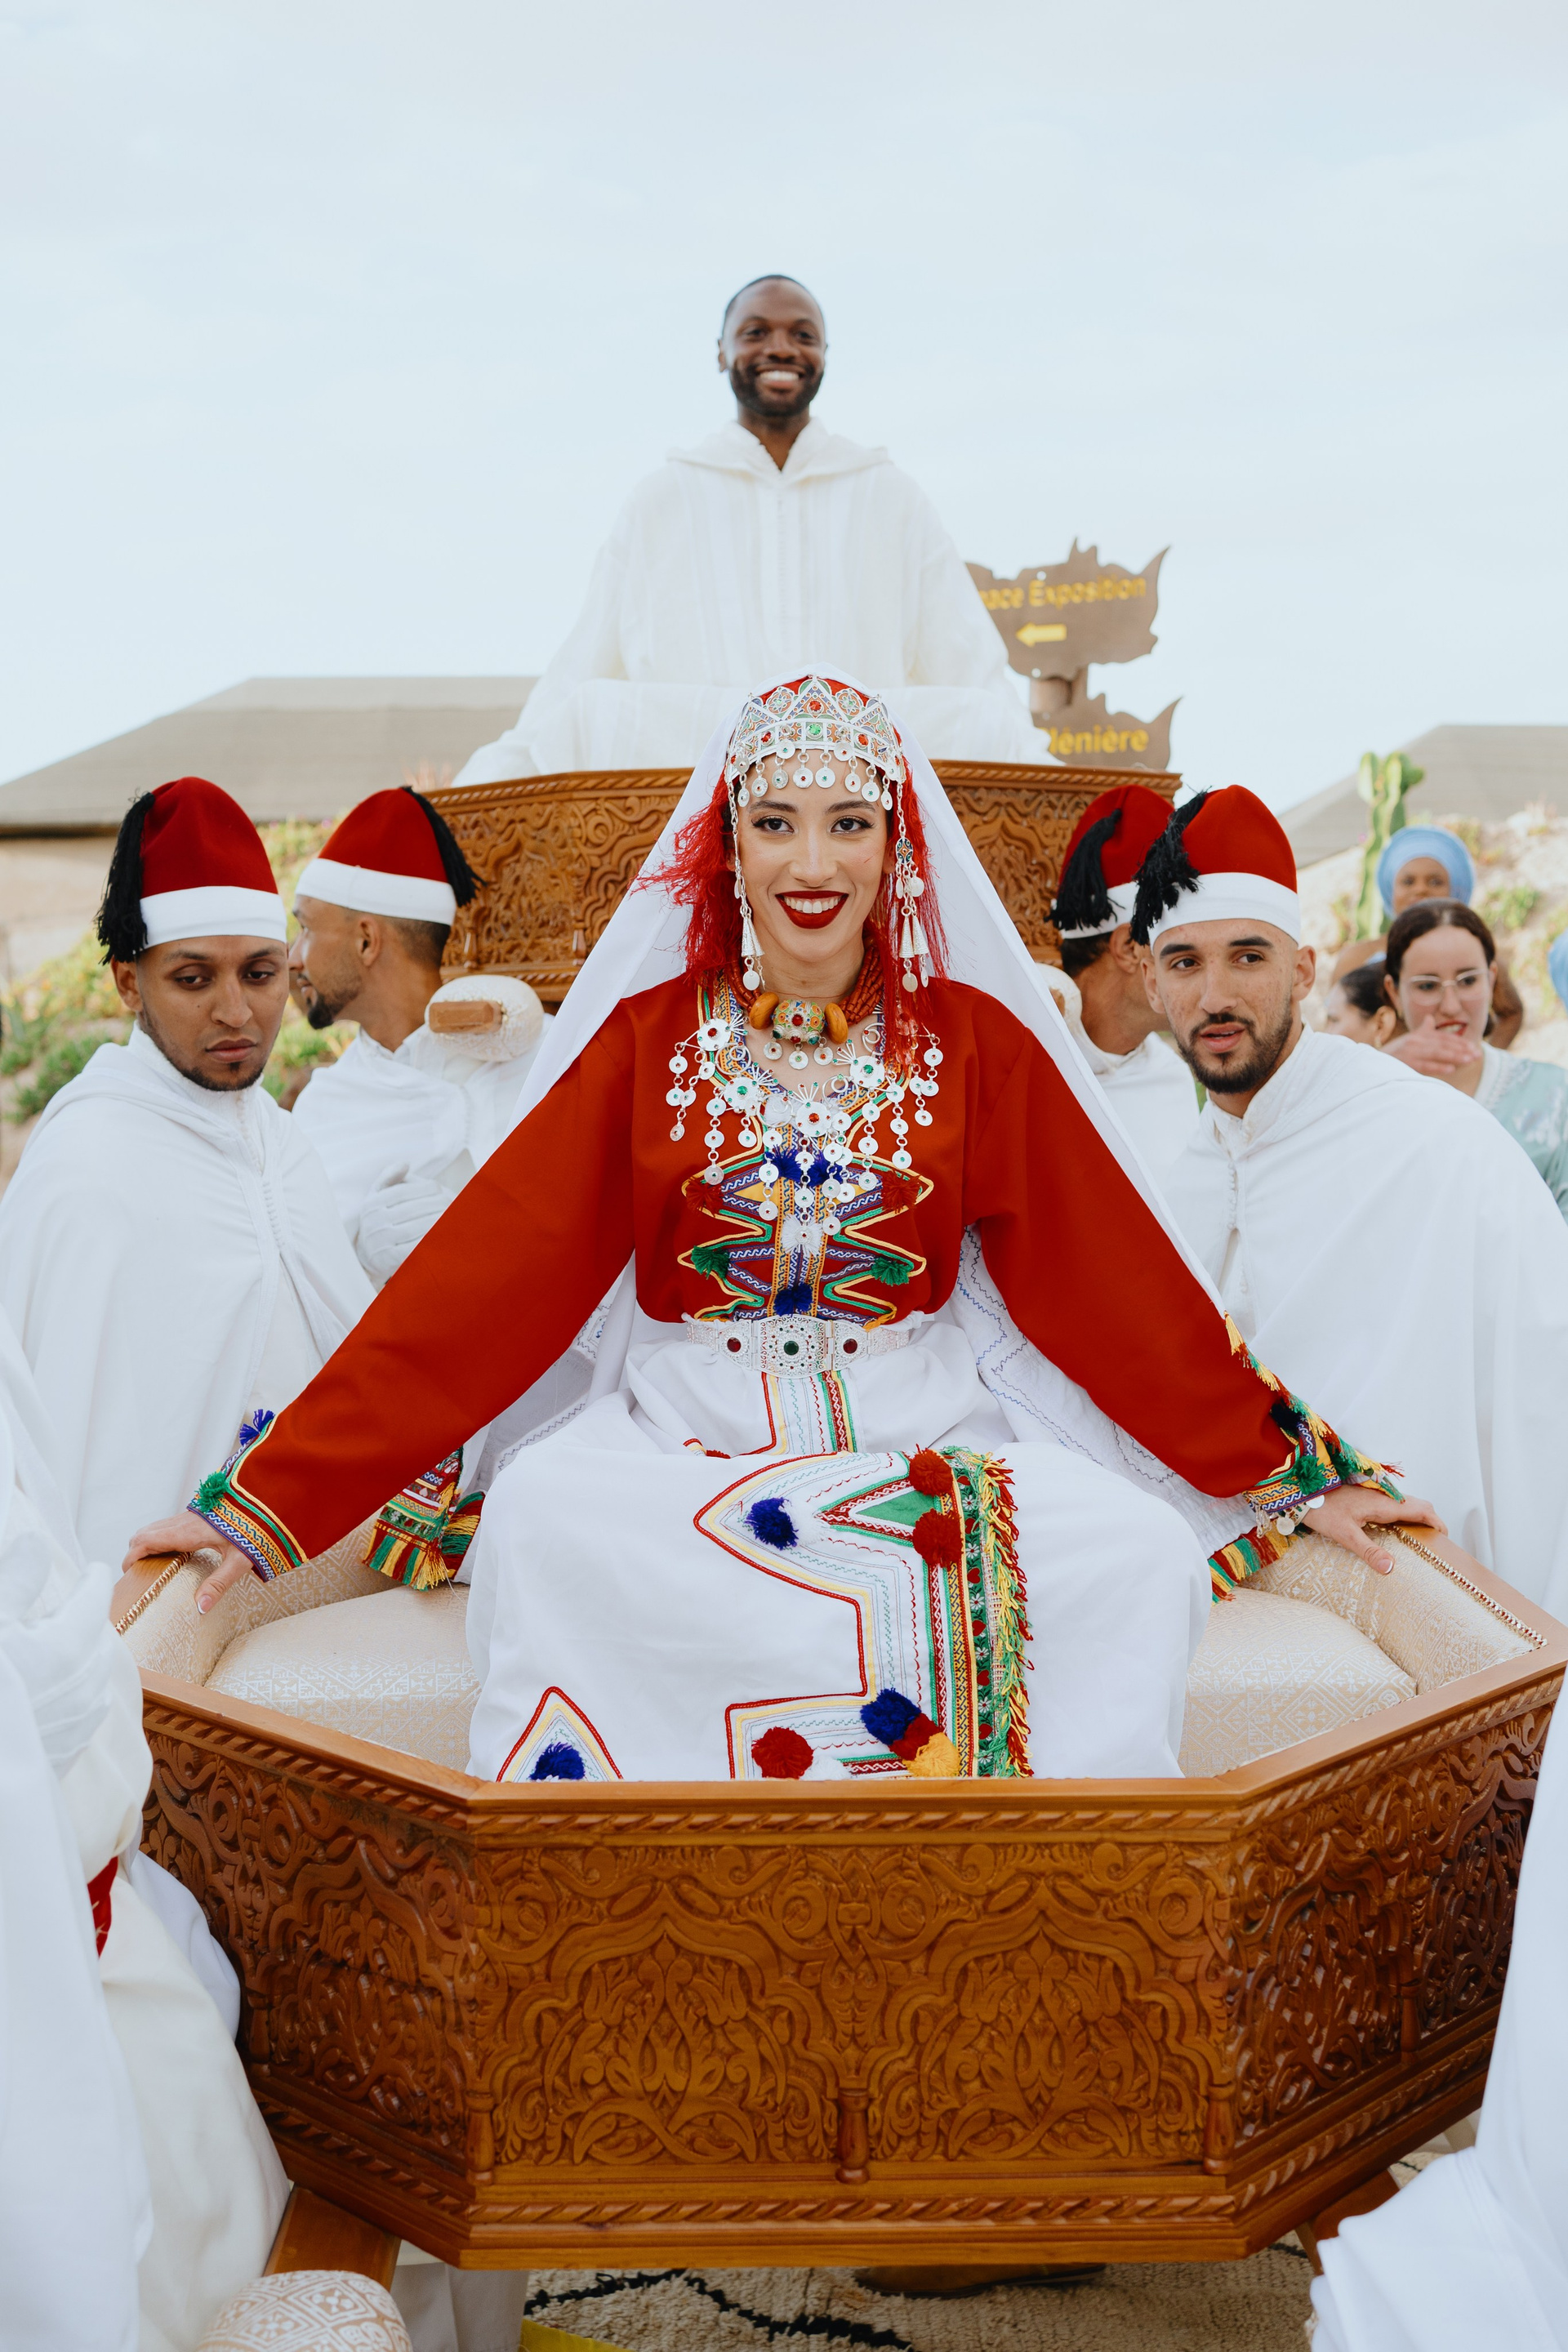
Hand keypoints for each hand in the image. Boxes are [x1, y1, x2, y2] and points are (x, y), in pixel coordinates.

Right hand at [122, 1510, 253, 1614]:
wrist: (265, 1499)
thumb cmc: (254, 1527)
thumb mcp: (238, 1560)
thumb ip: (219, 1584)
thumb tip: (200, 1608)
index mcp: (186, 1532)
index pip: (144, 1541)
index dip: (130, 1558)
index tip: (127, 1576)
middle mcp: (182, 1522)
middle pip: (143, 1534)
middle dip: (135, 1553)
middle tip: (139, 1576)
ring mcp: (187, 1517)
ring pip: (154, 1528)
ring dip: (147, 1545)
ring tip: (153, 1569)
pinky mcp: (195, 1516)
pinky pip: (167, 1527)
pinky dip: (159, 1540)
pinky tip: (173, 1555)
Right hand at [354, 1173, 452, 1286]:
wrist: (367, 1254)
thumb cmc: (379, 1218)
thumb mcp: (378, 1195)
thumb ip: (390, 1176)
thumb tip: (405, 1163)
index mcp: (372, 1204)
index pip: (403, 1191)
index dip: (424, 1188)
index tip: (440, 1188)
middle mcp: (374, 1222)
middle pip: (412, 1209)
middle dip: (436, 1205)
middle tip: (452, 1203)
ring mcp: (381, 1242)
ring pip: (416, 1228)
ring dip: (438, 1221)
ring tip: (453, 1216)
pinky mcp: (390, 1259)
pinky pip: (415, 1248)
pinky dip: (432, 1240)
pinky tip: (444, 1234)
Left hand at [1305, 1484, 1445, 1575]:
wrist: (1303, 1491)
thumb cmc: (1323, 1510)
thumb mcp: (1345, 1534)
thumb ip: (1369, 1551)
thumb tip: (1390, 1568)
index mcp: (1384, 1504)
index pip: (1422, 1509)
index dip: (1438, 1522)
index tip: (1445, 1538)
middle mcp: (1384, 1496)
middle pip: (1418, 1505)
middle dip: (1430, 1521)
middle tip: (1433, 1543)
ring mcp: (1376, 1494)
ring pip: (1405, 1503)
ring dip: (1416, 1518)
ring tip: (1418, 1540)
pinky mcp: (1367, 1496)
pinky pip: (1393, 1504)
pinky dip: (1403, 1515)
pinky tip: (1394, 1531)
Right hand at [1383, 1027, 1478, 1076]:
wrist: (1371, 1063)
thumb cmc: (1392, 1053)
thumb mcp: (1407, 1039)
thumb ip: (1421, 1030)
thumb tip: (1430, 1019)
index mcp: (1419, 1036)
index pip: (1443, 1038)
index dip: (1459, 1042)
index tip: (1474, 1048)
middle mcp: (1416, 1041)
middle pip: (1443, 1044)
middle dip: (1462, 1050)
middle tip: (1477, 1055)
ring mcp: (1411, 1052)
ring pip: (1437, 1053)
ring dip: (1455, 1057)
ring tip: (1469, 1060)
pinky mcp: (1406, 1062)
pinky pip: (1425, 1065)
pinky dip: (1438, 1067)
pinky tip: (1451, 1069)